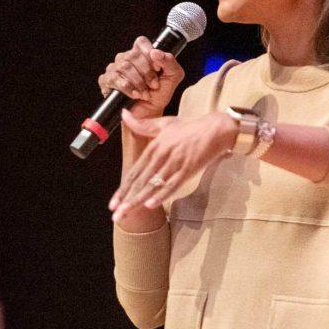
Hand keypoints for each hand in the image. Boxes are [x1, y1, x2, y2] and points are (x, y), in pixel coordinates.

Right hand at [96, 36, 184, 118]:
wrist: (148, 114)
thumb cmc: (158, 94)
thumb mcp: (173, 77)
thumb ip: (170, 62)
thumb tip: (156, 52)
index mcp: (141, 54)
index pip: (141, 42)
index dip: (149, 53)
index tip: (157, 68)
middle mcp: (126, 58)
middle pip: (133, 55)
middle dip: (146, 72)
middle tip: (153, 85)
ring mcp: (114, 68)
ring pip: (124, 66)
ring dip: (138, 82)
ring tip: (145, 93)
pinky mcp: (106, 80)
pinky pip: (114, 78)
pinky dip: (128, 88)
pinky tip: (135, 95)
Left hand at [109, 108, 235, 219]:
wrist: (216, 128)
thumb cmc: (190, 127)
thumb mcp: (164, 124)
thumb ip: (142, 124)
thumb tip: (124, 114)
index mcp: (154, 146)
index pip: (135, 171)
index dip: (122, 189)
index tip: (113, 203)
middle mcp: (162, 155)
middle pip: (141, 181)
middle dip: (127, 199)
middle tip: (116, 214)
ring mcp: (175, 162)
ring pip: (153, 184)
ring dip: (139, 200)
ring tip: (127, 213)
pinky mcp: (189, 168)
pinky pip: (173, 184)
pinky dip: (162, 194)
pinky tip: (151, 204)